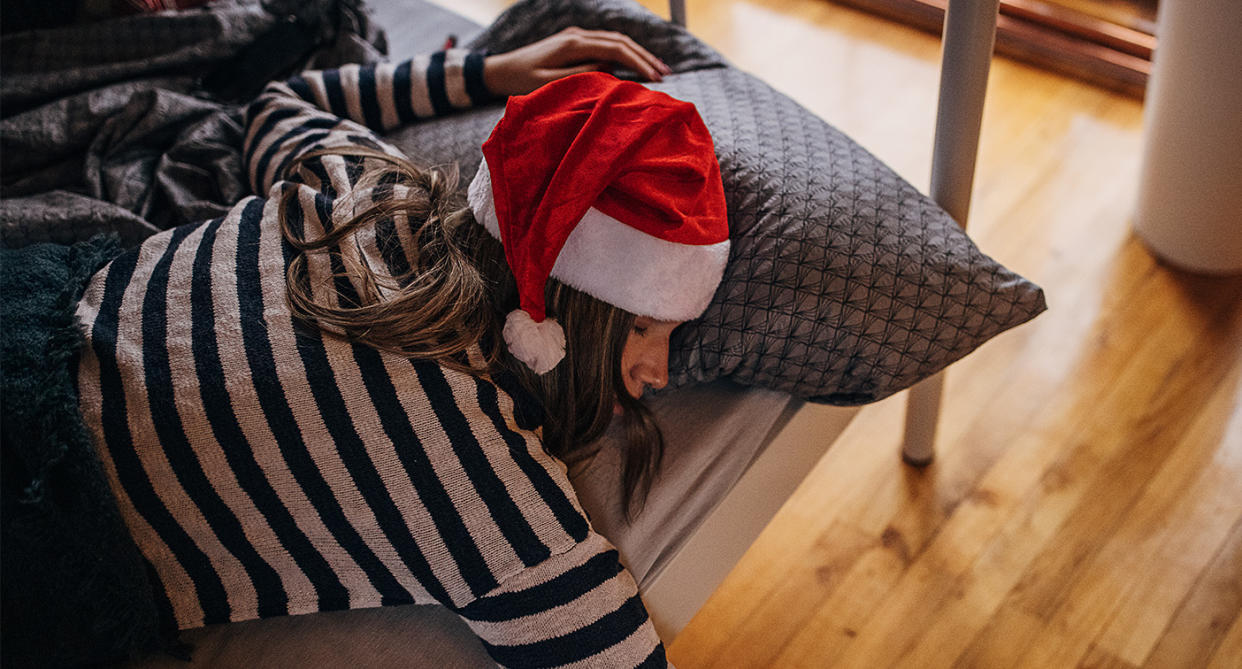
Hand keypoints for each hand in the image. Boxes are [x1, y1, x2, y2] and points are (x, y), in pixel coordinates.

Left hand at [482, 27, 671, 96]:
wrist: (500, 70)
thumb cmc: (520, 81)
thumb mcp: (549, 82)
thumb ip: (580, 74)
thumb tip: (609, 70)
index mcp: (573, 44)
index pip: (615, 49)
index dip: (638, 62)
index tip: (656, 78)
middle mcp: (577, 35)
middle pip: (620, 41)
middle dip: (645, 57)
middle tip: (666, 74)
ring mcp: (576, 36)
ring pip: (615, 40)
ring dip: (637, 54)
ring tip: (657, 70)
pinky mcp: (574, 42)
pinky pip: (605, 45)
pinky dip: (624, 54)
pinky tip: (635, 65)